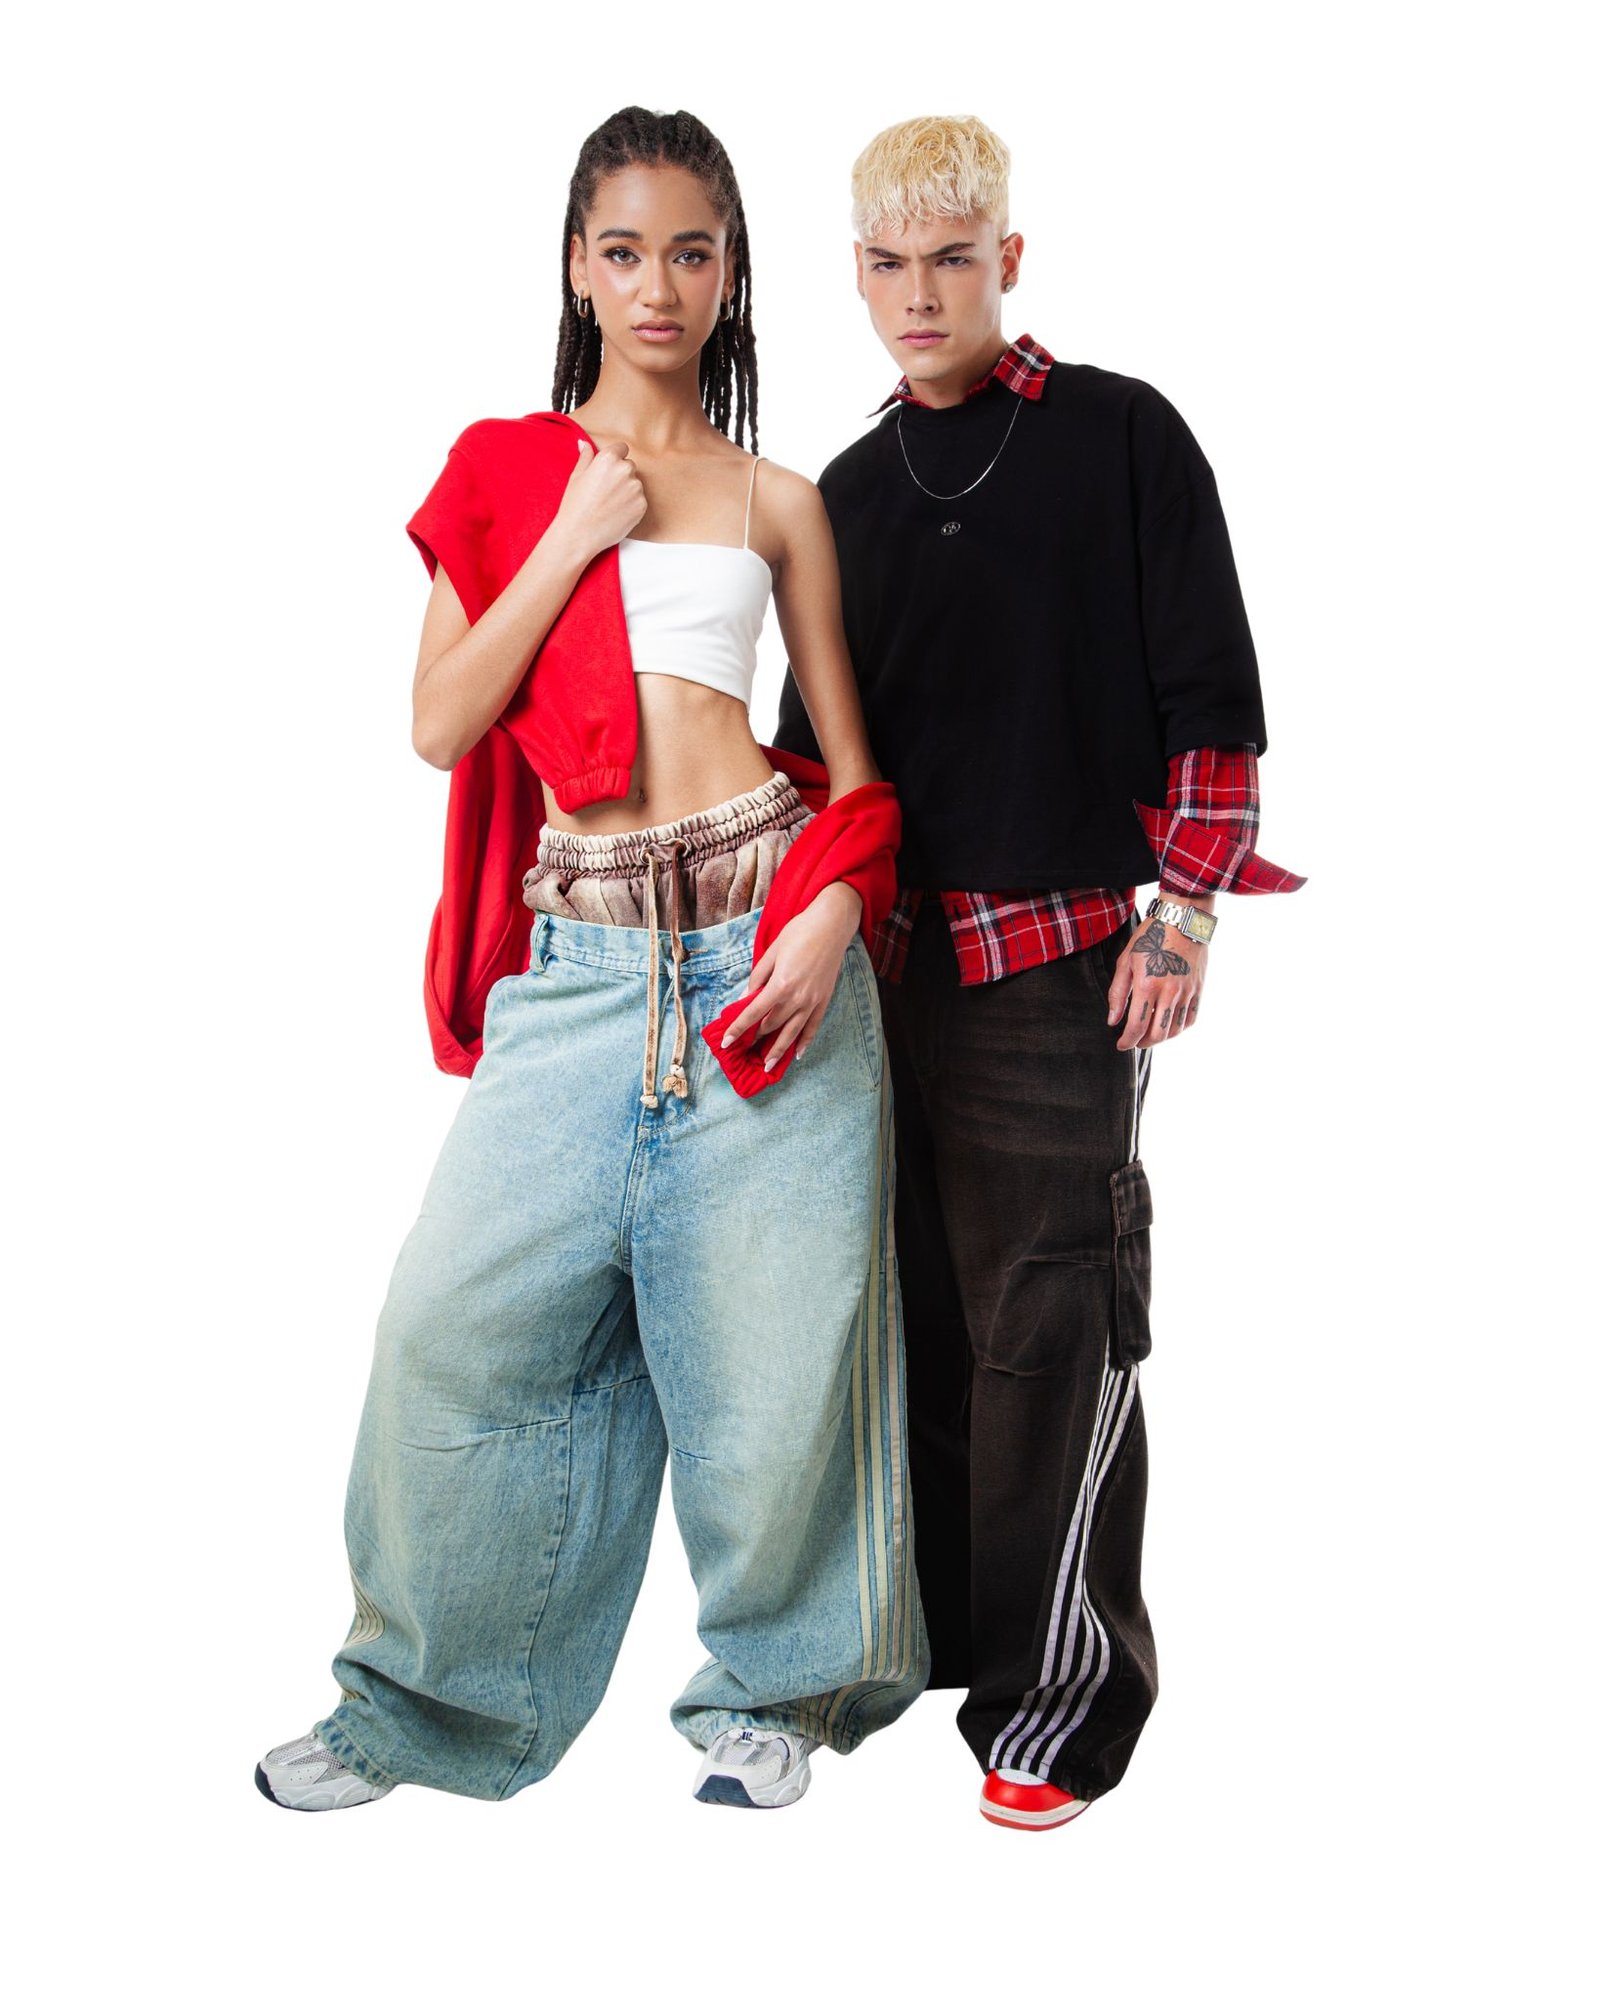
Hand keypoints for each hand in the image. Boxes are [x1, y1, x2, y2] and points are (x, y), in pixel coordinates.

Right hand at [552, 438, 647, 562]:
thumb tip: (584, 444)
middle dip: (620, 475)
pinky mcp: (642, 506)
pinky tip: (616, 513)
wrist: (579, 534)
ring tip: (609, 504)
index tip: (608, 471)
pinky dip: (631, 505)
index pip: (622, 448)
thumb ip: (585, 457)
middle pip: (629, 466)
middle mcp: (625, 470)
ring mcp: (636, 488)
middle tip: (605, 491)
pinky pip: (640, 500)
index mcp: (608, 458)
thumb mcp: (576, 476)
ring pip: (635, 484)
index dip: (615, 459)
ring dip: (627, 490)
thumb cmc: (575, 505)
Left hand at [719, 883, 863, 1072]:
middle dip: (756, 1039)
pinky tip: (796, 1054)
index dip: (738, 1030)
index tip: (726, 1043)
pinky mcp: (824, 1000)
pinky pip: (813, 1027)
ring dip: (778, 1050)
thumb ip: (757, 978)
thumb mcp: (771, 952)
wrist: (831, 925)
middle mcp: (796, 998)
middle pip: (772, 1025)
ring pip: (792, 1033)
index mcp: (780, 985)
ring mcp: (812, 1001)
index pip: (753, 1014)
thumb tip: (744, 998)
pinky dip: (804, 1042)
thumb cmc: (799, 933)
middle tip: (744, 1050)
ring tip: (767, 1066)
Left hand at [1107, 916, 1206, 1050]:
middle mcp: (1168, 992)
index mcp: (1147, 985)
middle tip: (1134, 1041)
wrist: (1181, 920)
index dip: (1127, 1041)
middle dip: (1143, 1043)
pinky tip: (1168, 1025)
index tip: (1121, 1045)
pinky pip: (1190, 1018)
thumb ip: (1117, 993)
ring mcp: (1186, 992)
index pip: (1136, 1026)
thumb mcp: (1126, 961)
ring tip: (1150, 1033)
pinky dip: (1179, 1028)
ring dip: (1160, 1038)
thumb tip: (1113, 1021)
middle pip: (1157, 1034)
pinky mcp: (1198, 989)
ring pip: (1174, 1030)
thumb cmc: (1150, 937)